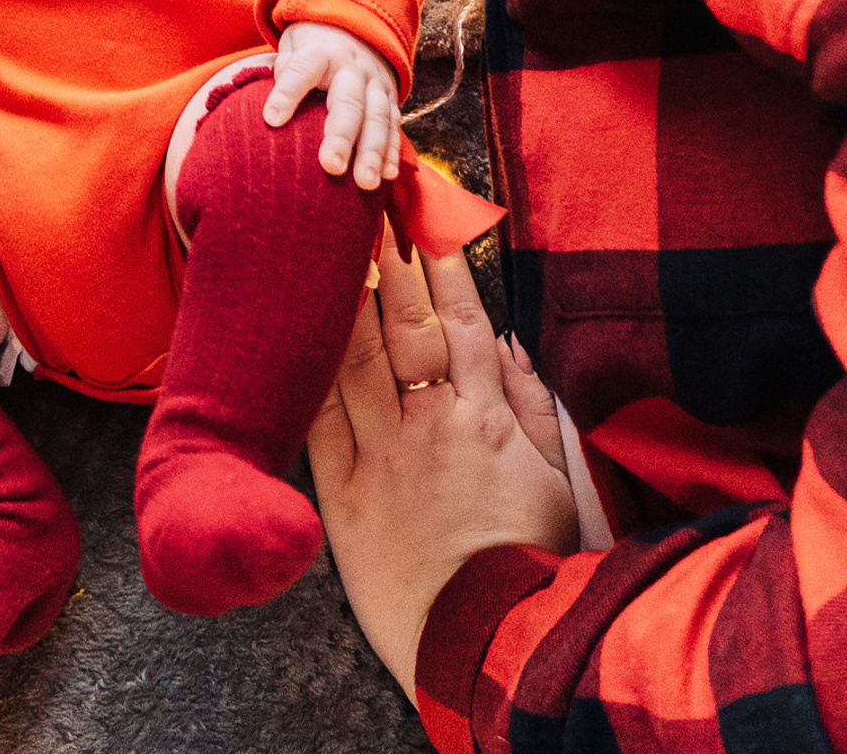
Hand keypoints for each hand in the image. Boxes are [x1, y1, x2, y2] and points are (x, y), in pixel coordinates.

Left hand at [262, 23, 401, 190]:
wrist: (355, 27)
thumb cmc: (313, 46)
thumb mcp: (293, 45)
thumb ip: (285, 70)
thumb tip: (274, 106)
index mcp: (321, 52)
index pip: (302, 70)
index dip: (287, 92)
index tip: (270, 118)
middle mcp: (353, 68)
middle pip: (348, 102)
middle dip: (341, 136)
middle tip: (331, 166)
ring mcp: (375, 83)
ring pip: (377, 118)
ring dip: (372, 152)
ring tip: (364, 182)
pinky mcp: (390, 99)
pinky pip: (393, 126)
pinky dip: (391, 151)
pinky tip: (386, 176)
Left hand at [307, 243, 578, 702]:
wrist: (487, 642)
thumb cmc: (529, 563)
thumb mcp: (557, 481)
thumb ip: (533, 407)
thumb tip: (511, 344)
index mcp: (485, 417)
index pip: (464, 321)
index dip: (444, 265)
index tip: (428, 218)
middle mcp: (431, 421)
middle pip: (404, 323)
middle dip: (385, 257)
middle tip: (367, 204)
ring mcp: (383, 454)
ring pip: (355, 357)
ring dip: (341, 296)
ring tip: (323, 244)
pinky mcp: (344, 493)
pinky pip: (319, 419)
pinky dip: (306, 371)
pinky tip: (290, 330)